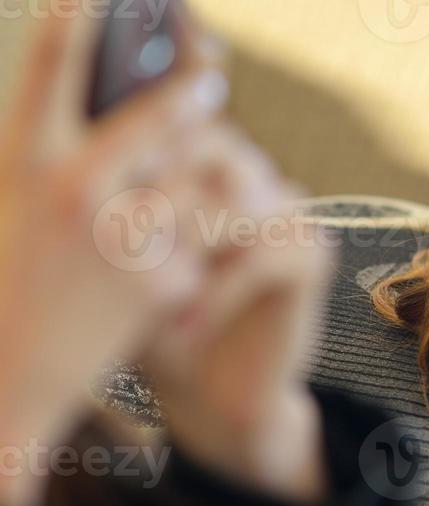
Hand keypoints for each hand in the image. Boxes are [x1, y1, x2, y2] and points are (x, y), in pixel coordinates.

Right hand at [0, 13, 230, 505]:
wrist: (10, 375)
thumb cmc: (11, 283)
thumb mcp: (16, 205)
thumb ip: (63, 160)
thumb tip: (118, 122)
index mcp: (25, 161)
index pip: (54, 69)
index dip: (80, 22)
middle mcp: (75, 187)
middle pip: (161, 118)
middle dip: (190, 97)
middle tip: (209, 81)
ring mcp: (124, 233)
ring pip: (207, 175)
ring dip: (222, 168)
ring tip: (234, 164)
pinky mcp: (166, 279)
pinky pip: (217, 236)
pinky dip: (227, 232)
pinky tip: (231, 236)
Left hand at [138, 128, 335, 505]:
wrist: (210, 389)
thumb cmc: (154, 322)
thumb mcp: (125, 261)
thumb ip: (123, 208)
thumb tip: (95, 161)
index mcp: (210, 168)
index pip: (183, 126)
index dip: (145, 160)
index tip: (110, 217)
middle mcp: (255, 181)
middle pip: (219, 148)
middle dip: (168, 198)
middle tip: (133, 249)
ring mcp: (287, 215)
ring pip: (243, 197)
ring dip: (190, 246)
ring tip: (157, 292)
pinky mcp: (310, 259)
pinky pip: (264, 254)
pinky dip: (220, 291)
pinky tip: (188, 323)